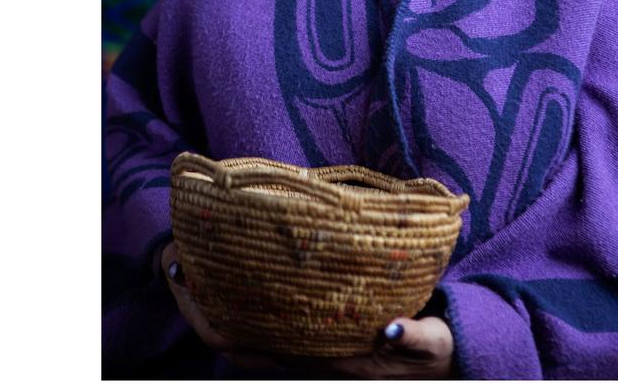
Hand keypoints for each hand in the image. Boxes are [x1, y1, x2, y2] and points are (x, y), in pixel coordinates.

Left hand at [161, 241, 454, 377]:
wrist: (442, 364)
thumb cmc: (436, 353)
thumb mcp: (434, 347)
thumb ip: (415, 339)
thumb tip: (389, 328)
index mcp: (325, 358)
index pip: (251, 346)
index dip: (211, 317)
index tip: (186, 274)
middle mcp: (305, 354)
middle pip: (231, 338)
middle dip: (196, 302)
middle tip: (175, 256)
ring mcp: (305, 343)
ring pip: (242, 329)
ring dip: (212, 297)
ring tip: (193, 253)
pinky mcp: (315, 330)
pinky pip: (264, 318)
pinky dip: (240, 295)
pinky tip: (237, 263)